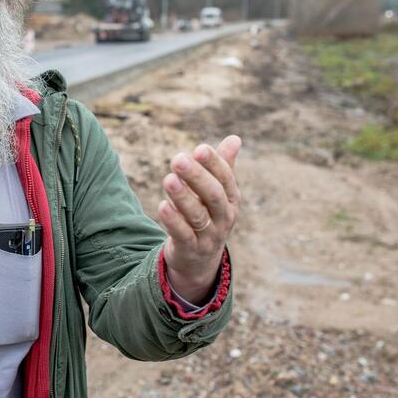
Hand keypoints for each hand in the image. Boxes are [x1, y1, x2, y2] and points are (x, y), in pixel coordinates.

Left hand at [157, 135, 241, 304]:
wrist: (199, 259)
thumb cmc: (208, 216)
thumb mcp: (217, 194)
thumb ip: (223, 167)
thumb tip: (235, 138)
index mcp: (230, 200)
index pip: (225, 179)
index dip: (213, 164)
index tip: (199, 148)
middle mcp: (223, 217)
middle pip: (213, 195)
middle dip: (196, 176)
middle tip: (177, 159)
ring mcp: (209, 235)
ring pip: (197, 215)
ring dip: (182, 196)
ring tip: (168, 179)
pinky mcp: (191, 249)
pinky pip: (183, 235)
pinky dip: (174, 221)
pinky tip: (162, 206)